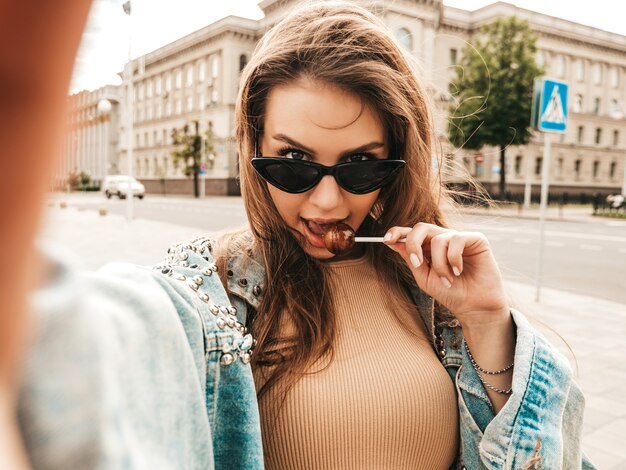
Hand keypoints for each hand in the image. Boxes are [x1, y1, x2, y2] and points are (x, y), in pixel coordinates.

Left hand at [384, 223, 509, 326]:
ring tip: (448, 280)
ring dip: (439, 264)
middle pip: (421, 227)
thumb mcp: (424, 277)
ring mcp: (459, 238)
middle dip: (414, 244)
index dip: (397, 232)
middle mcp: (443, 239)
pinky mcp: (476, 239)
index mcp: (429, 247)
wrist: (474, 307)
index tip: (386, 240)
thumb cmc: (450, 293)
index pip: (411, 232)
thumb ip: (411, 259)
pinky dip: (453, 259)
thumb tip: (393, 242)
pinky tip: (458, 271)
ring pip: (439, 239)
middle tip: (417, 263)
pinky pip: (456, 240)